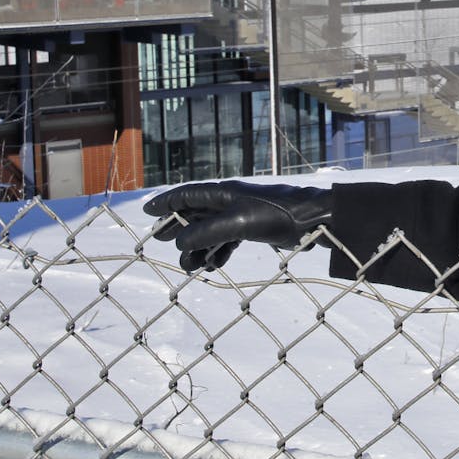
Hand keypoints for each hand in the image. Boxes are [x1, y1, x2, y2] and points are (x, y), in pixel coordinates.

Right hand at [143, 181, 332, 272]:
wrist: (311, 219)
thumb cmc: (275, 215)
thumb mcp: (236, 223)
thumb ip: (206, 233)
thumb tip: (179, 242)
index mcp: (222, 193)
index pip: (186, 195)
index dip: (166, 203)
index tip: (147, 211)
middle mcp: (228, 201)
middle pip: (194, 213)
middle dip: (177, 228)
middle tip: (159, 240)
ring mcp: (240, 215)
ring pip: (210, 231)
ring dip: (198, 247)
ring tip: (191, 266)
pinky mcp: (252, 228)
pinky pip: (226, 240)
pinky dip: (218, 252)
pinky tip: (214, 265)